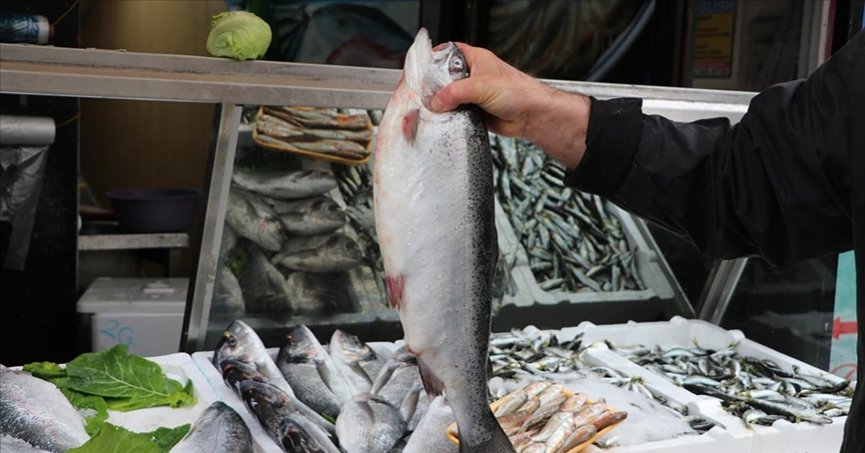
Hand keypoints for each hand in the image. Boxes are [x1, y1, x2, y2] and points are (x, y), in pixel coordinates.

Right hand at [430, 43, 590, 168]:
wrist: (532, 116)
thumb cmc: (519, 92)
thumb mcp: (481, 86)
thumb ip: (455, 93)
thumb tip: (436, 101)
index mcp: (475, 59)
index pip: (448, 52)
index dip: (434, 59)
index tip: (422, 69)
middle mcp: (473, 75)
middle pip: (444, 78)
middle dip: (435, 87)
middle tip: (426, 94)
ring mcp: (473, 94)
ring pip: (449, 97)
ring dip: (443, 104)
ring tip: (435, 109)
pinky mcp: (474, 111)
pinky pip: (455, 112)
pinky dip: (450, 117)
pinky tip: (446, 119)